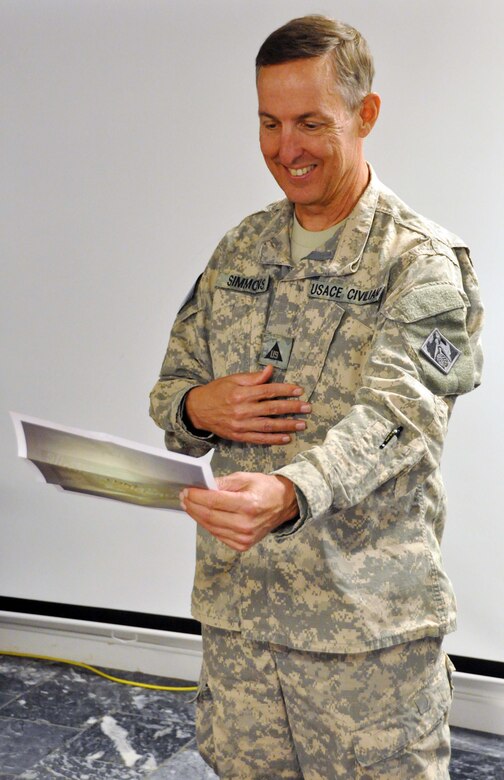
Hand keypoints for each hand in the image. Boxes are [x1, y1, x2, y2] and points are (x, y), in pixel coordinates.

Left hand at [180, 472, 298, 551]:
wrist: (283, 504)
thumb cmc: (266, 489)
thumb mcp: (245, 478)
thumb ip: (223, 482)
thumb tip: (203, 486)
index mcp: (249, 505)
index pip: (214, 501)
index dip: (197, 496)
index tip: (186, 490)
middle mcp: (246, 524)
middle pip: (210, 516)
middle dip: (193, 506)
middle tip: (183, 497)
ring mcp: (244, 537)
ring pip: (211, 527)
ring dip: (197, 516)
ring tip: (189, 505)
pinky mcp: (242, 545)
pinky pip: (218, 535)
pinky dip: (208, 525)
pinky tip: (202, 515)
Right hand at [185, 364, 310, 444]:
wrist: (197, 410)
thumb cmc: (216, 392)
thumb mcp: (232, 379)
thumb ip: (253, 377)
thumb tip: (270, 369)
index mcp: (241, 393)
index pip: (268, 391)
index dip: (285, 391)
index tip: (299, 390)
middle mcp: (242, 410)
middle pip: (272, 409)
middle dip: (292, 408)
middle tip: (307, 408)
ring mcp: (241, 425)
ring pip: (268, 426)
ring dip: (287, 425)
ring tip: (302, 424)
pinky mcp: (239, 436)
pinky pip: (259, 439)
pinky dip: (274, 439)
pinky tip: (286, 438)